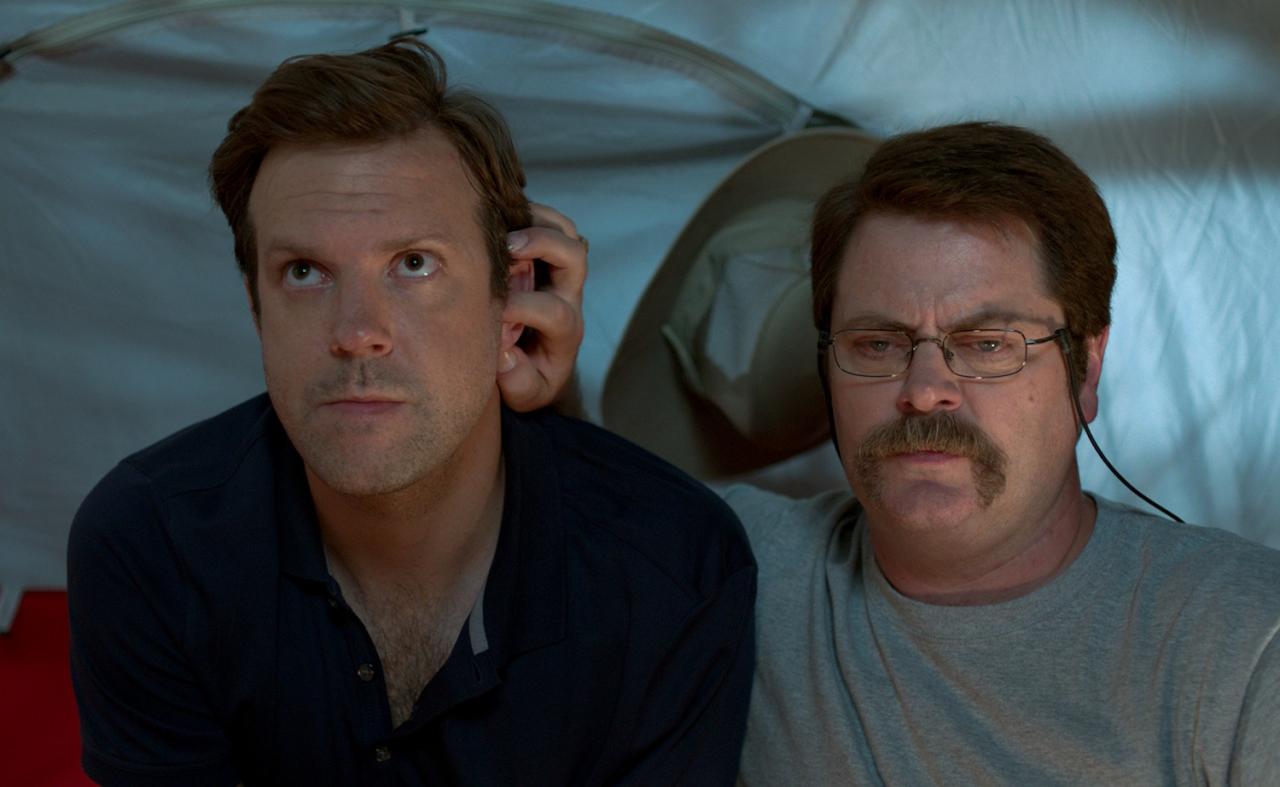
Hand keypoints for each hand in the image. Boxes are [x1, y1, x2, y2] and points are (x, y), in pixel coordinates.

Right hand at [498, 202, 586, 412]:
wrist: (538, 367)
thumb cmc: (528, 378)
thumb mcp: (525, 394)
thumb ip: (517, 380)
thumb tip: (502, 353)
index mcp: (566, 332)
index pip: (554, 312)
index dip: (523, 308)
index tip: (493, 312)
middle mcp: (569, 296)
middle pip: (574, 258)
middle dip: (543, 245)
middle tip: (508, 247)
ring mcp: (561, 272)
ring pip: (566, 232)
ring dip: (537, 220)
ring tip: (501, 223)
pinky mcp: (547, 255)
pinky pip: (549, 222)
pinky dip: (525, 212)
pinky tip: (496, 217)